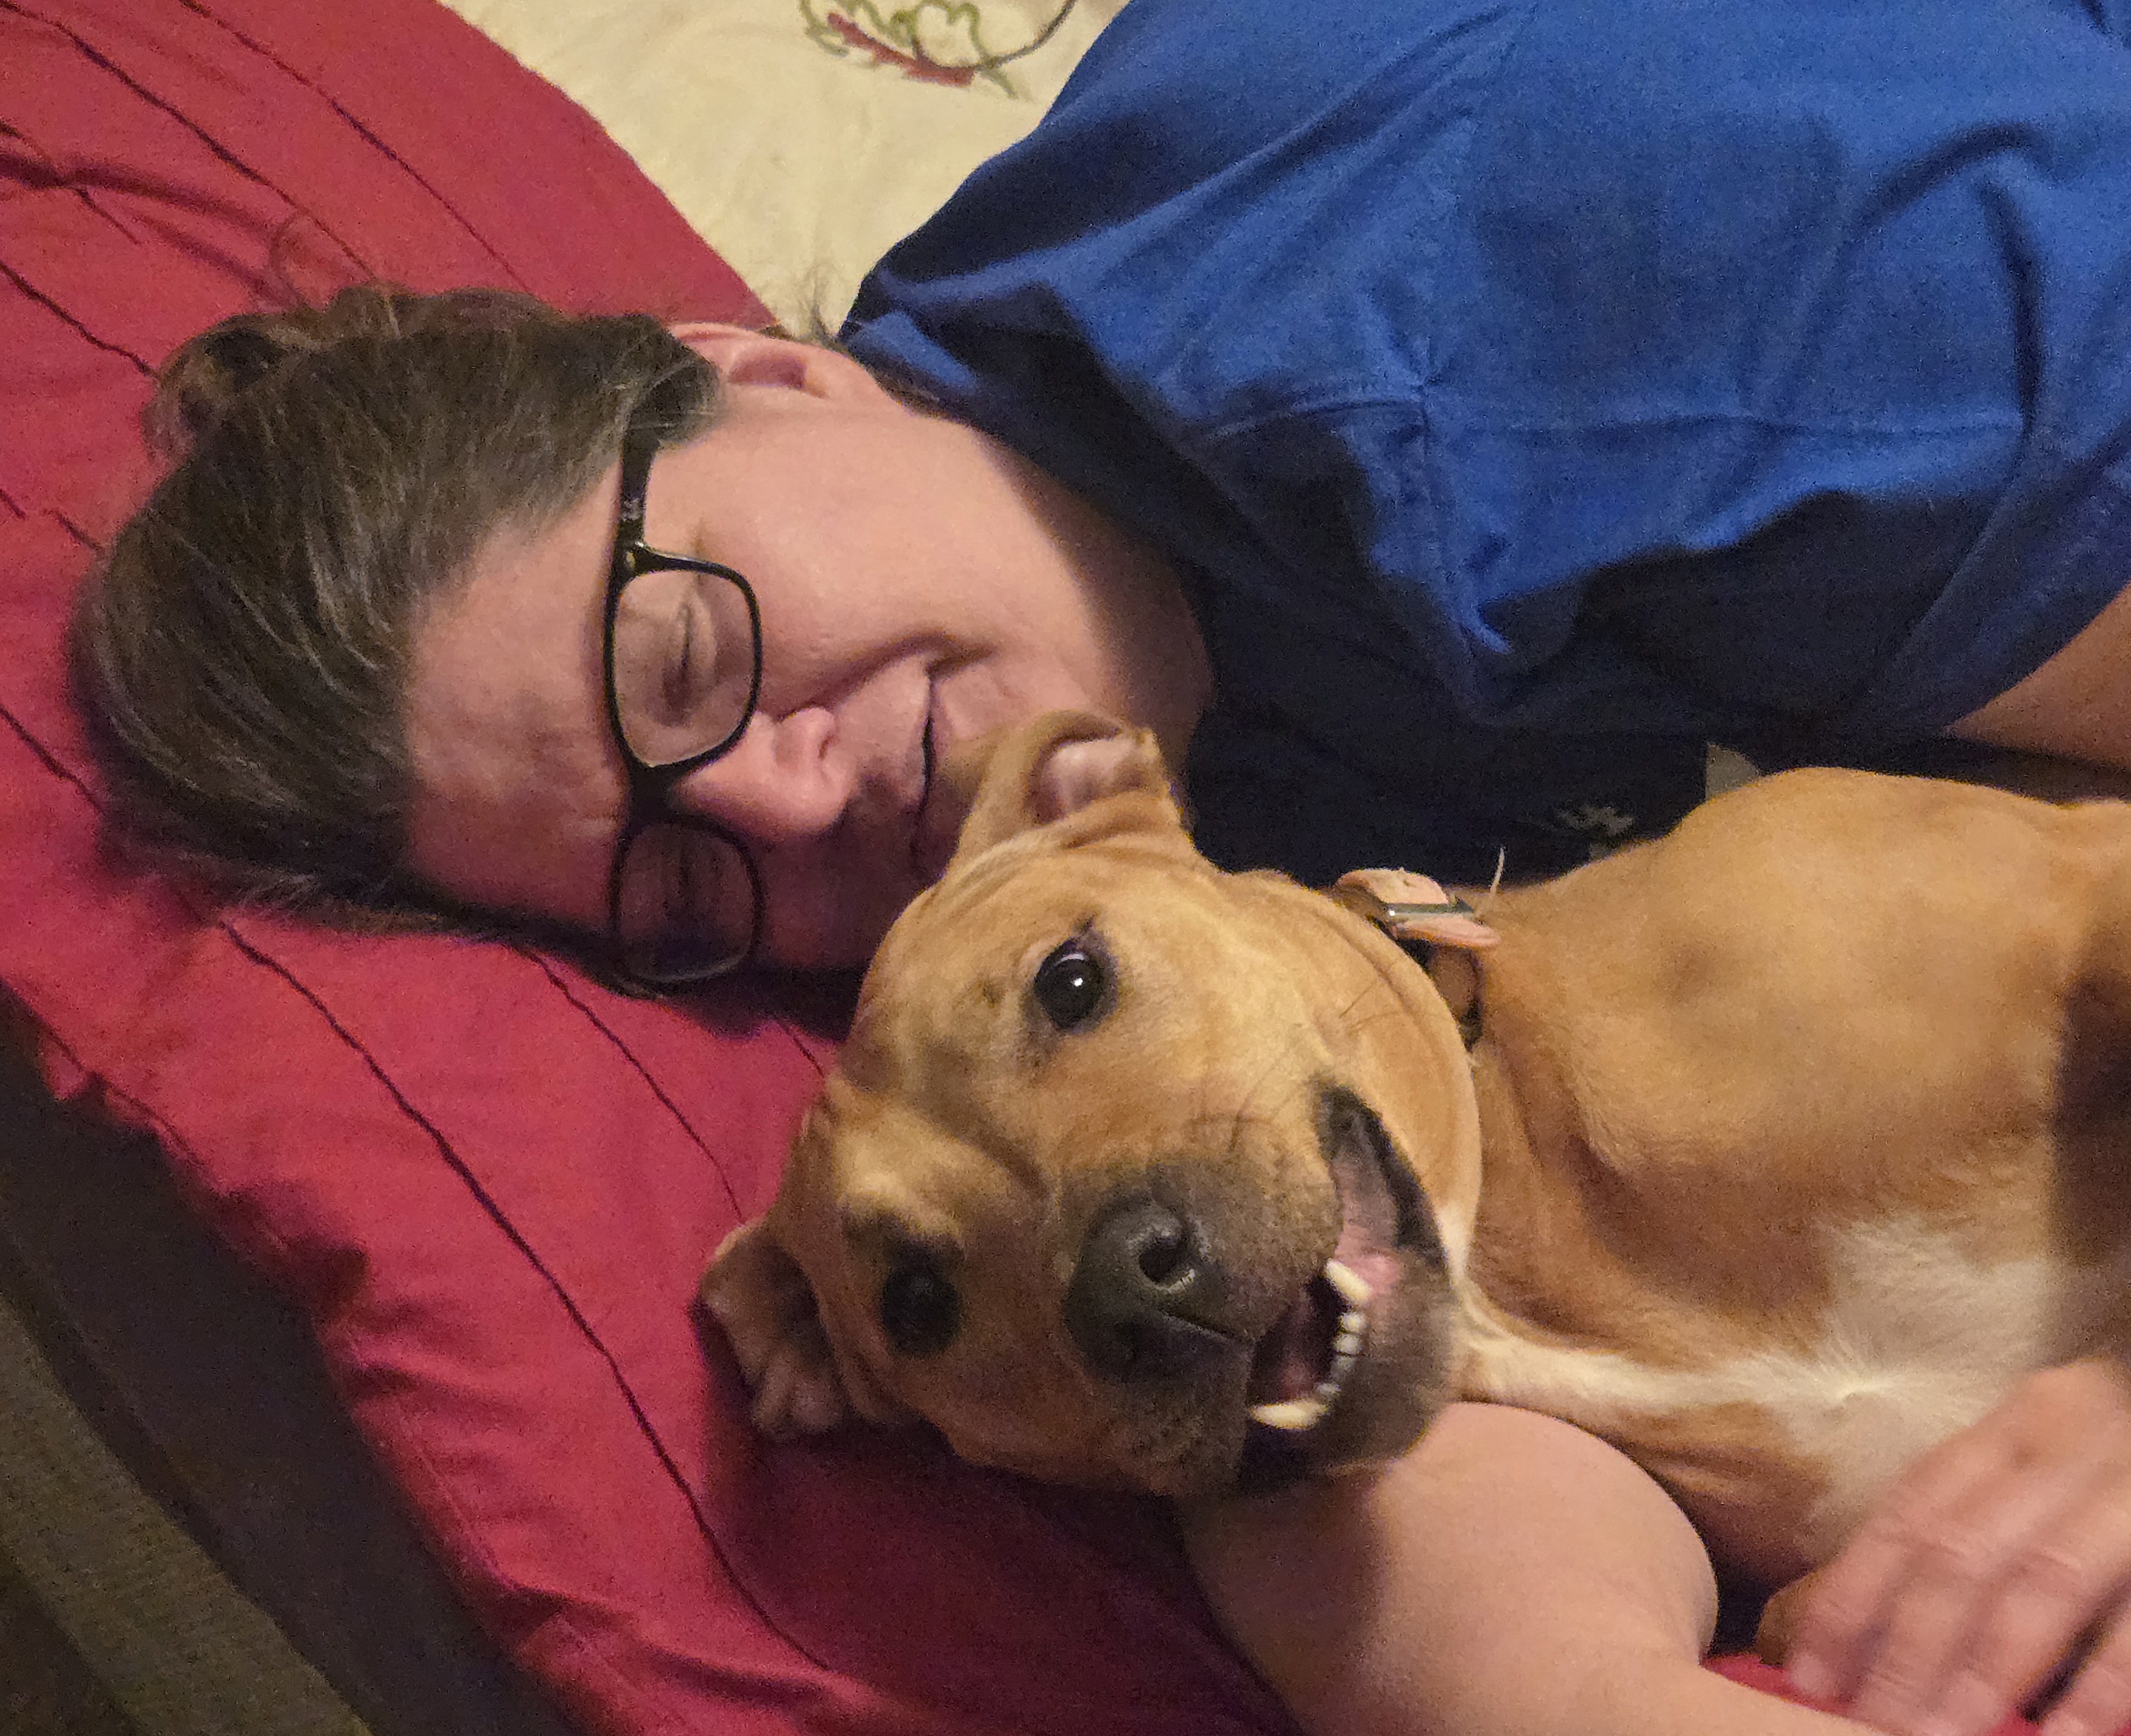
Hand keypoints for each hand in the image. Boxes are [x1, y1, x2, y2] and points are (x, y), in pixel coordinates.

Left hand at [1783, 1357, 2130, 1735]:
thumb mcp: (2060, 1461)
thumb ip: (1987, 1519)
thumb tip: (1890, 1629)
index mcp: (2023, 1421)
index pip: (1913, 1511)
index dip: (1855, 1595)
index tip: (1813, 1675)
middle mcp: (2074, 1441)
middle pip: (1964, 1553)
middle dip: (1910, 1651)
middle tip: (1872, 1728)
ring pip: (2041, 1583)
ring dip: (1987, 1674)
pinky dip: (2100, 1686)